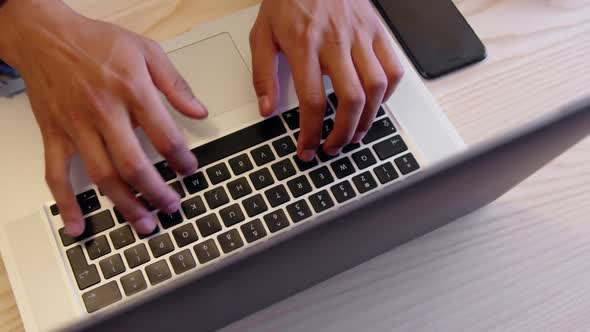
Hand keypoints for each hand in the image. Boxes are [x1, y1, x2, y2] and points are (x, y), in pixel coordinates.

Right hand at [0, 1, 207, 235]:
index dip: (182, 159)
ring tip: (145, 223)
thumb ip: (175, 84)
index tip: (190, 170)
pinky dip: (67, 203)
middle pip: (133, 164)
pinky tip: (78, 225)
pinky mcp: (55, 135)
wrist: (46, 35)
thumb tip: (199, 112)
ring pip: (102, 175)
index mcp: (132, 91)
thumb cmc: (97, 42)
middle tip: (172, 207)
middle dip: (157, 192)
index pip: (165, 136)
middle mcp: (104, 112)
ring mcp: (77, 127)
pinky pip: (57, 174)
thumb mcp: (146, 50)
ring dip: (125, 205)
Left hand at [250, 0, 402, 160]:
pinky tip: (375, 104)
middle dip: (344, 133)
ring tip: (356, 134)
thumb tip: (267, 110)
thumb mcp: (262, 34)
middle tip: (333, 147)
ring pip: (377, 87)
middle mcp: (336, 42)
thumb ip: (263, 75)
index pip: (313, 100)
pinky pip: (393, 68)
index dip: (312, 132)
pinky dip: (388, 93)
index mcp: (304, 45)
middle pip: (351, 99)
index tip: (308, 149)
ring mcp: (360, 36)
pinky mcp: (376, 31)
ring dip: (369, 119)